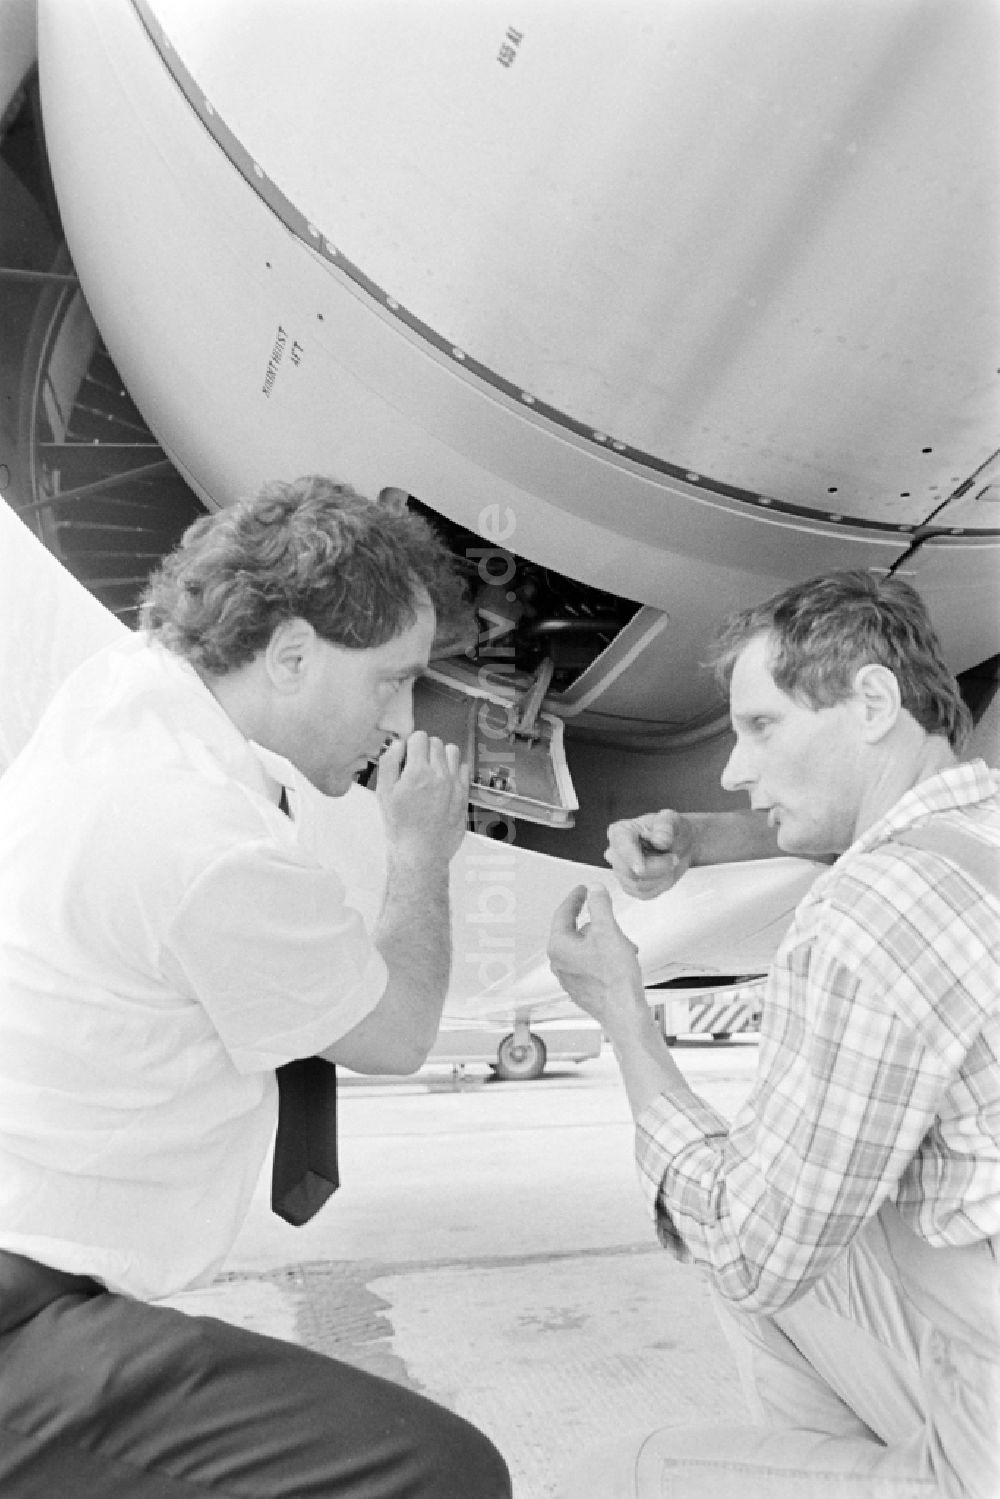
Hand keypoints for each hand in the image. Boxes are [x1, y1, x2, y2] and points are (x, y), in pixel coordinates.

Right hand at [376, 730, 469, 864]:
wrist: (420, 853)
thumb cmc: (400, 827)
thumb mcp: (383, 793)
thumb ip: (389, 762)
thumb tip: (398, 744)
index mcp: (417, 772)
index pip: (419, 737)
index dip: (411, 744)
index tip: (407, 755)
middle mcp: (439, 775)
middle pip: (436, 742)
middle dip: (425, 749)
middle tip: (417, 765)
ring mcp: (454, 784)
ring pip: (452, 752)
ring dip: (441, 756)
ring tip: (432, 770)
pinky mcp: (464, 794)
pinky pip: (463, 768)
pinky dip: (454, 770)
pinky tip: (444, 781)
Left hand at [547, 885, 644, 1026]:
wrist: (624, 1013)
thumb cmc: (614, 976)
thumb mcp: (609, 930)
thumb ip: (600, 905)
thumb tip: (594, 889)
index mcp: (558, 946)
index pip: (563, 913)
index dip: (575, 898)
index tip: (583, 889)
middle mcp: (558, 963)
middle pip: (576, 931)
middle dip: (599, 926)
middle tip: (615, 924)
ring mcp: (569, 978)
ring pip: (586, 949)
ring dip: (605, 942)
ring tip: (625, 946)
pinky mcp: (581, 989)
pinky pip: (590, 964)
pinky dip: (604, 958)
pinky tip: (621, 961)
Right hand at [605, 809, 693, 897]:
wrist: (678, 844)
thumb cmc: (672, 829)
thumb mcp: (673, 820)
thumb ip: (666, 826)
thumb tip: (659, 841)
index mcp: (619, 832)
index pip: (622, 848)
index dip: (631, 858)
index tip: (640, 869)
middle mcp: (615, 853)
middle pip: (630, 872)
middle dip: (658, 868)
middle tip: (674, 858)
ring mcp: (621, 872)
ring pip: (639, 885)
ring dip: (662, 877)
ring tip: (670, 862)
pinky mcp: (630, 887)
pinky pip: (645, 894)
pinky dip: (661, 886)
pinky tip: (666, 873)